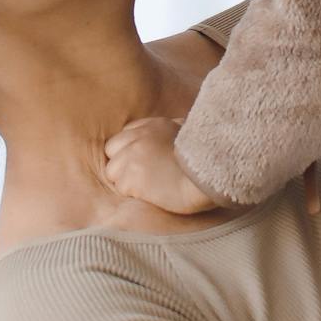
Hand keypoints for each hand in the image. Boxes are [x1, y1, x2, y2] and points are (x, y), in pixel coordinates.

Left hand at [101, 115, 227, 215]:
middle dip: (123, 165)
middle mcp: (136, 138)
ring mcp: (130, 157)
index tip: (145, 163)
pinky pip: (121, 189)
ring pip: (113, 172)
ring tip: (151, 187)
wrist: (209, 175)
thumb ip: (173, 128)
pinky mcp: (130, 178)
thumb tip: (177, 126)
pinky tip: (153, 194)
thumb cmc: (205, 158)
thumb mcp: (187, 131)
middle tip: (145, 177)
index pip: (124, 136)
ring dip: (127, 182)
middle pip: (112, 151)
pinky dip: (133, 194)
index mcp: (151, 126)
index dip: (130, 152)